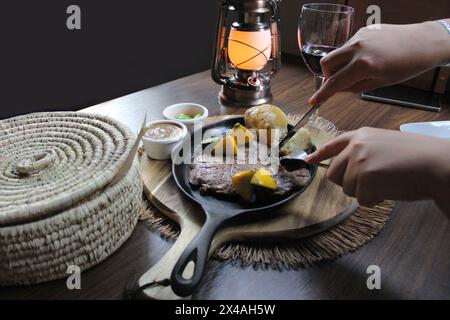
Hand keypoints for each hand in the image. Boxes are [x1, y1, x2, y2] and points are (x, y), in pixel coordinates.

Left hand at [305, 127, 449, 212]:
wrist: (436, 164)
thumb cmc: (415, 158)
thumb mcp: (383, 145)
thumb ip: (362, 153)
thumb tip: (345, 170)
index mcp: (360, 135)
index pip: (332, 145)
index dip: (319, 155)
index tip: (308, 161)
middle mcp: (356, 145)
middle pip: (334, 174)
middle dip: (349, 184)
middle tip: (371, 183)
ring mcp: (359, 160)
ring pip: (347, 188)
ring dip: (364, 193)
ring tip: (386, 182)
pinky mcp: (365, 177)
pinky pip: (361, 199)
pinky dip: (374, 200)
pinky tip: (390, 189)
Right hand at [309, 21, 449, 104]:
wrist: (423, 43)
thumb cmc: (406, 66)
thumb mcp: (379, 83)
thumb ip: (354, 86)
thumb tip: (338, 88)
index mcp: (363, 65)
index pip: (334, 83)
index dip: (322, 94)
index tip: (313, 101)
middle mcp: (357, 48)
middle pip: (326, 63)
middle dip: (328, 75)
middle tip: (340, 82)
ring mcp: (359, 37)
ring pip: (336, 53)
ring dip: (340, 64)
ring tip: (359, 70)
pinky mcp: (363, 31)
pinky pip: (348, 46)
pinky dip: (350, 55)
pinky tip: (367, 58)